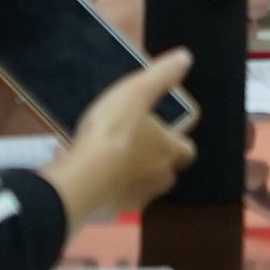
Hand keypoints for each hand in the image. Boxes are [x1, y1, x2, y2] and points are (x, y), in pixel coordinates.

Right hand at [43, 50, 198, 222]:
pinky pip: (115, 199)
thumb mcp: (136, 92)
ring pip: (141, 186)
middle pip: (166, 171)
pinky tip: (92, 176)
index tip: (166, 131)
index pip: (187, 150)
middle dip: (155, 160)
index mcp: (170, 151)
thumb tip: (186, 57)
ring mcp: (136, 198)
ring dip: (131, 175)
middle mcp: (159, 178)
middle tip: (136, 144)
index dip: (178, 140)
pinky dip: (109, 189)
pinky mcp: (112, 211)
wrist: (82, 179)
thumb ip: (161, 75)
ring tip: (111, 159)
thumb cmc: (113, 132)